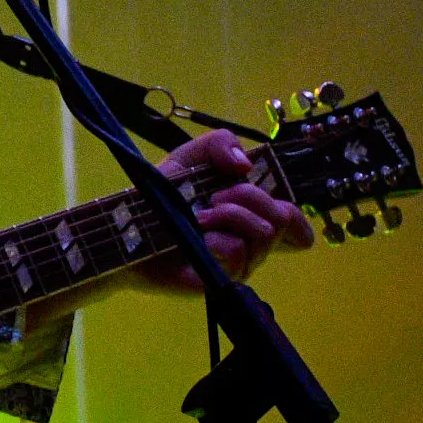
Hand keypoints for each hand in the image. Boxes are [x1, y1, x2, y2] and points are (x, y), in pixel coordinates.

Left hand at [136, 129, 313, 292]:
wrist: (126, 226)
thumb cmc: (163, 194)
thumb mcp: (191, 156)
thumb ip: (220, 143)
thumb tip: (244, 164)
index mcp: (250, 214)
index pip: (295, 226)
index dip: (296, 217)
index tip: (272, 202)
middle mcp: (250, 241)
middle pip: (283, 219)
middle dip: (249, 197)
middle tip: (214, 198)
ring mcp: (237, 263)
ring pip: (264, 233)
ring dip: (231, 215)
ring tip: (200, 216)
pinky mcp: (219, 279)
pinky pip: (239, 253)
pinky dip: (219, 239)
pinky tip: (199, 238)